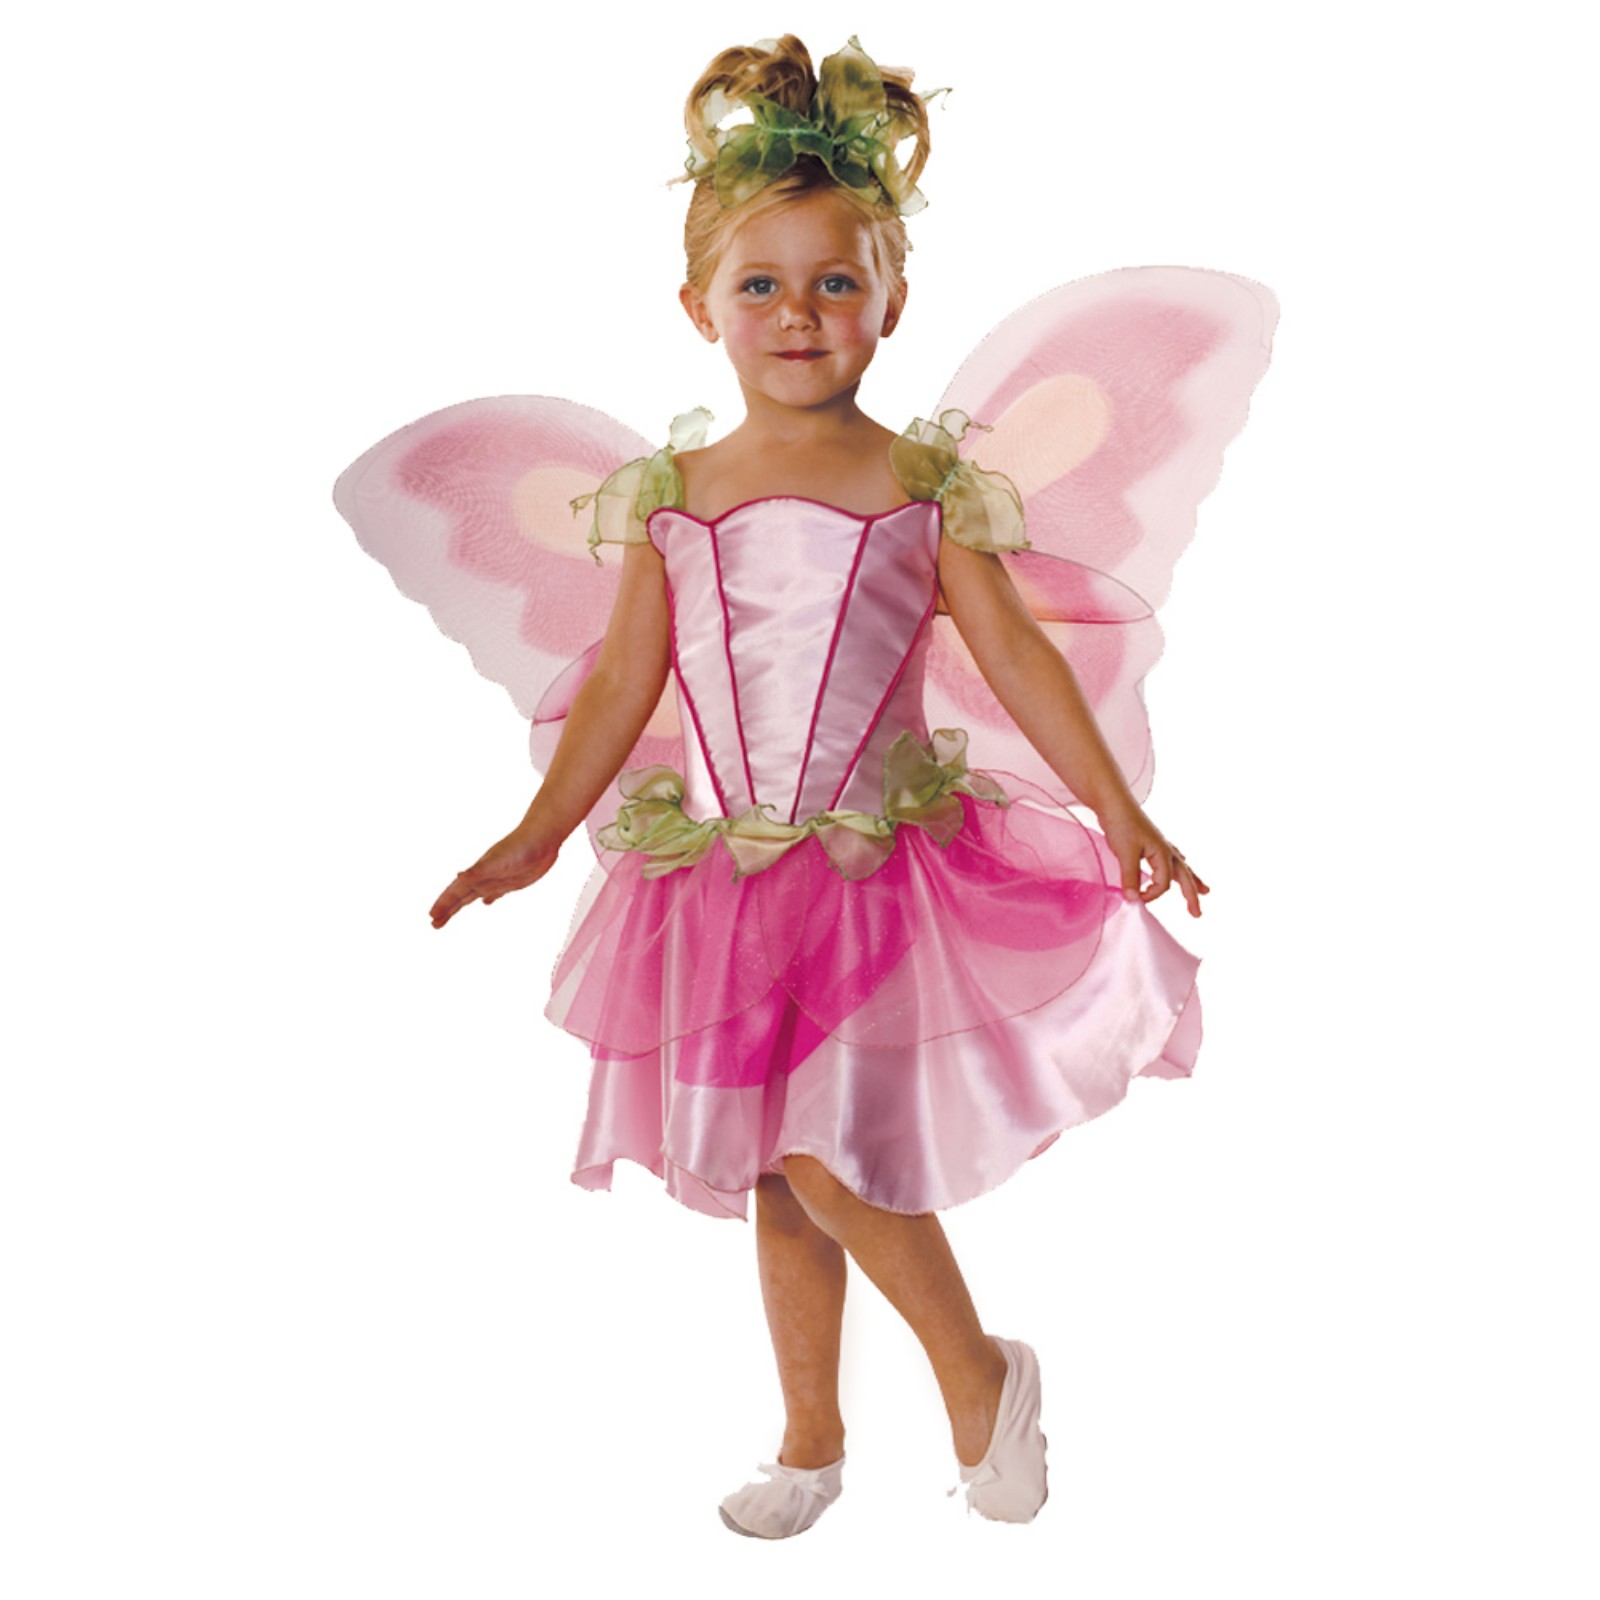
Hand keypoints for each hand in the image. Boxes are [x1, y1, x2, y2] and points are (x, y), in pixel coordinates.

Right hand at [430, 827, 559, 928]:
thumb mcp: (498, 861)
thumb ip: (478, 870)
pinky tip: (486, 902)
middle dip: (447, 909)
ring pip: (474, 895)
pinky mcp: (512, 881)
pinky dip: (489, 898)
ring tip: (450, 915)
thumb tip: (458, 875)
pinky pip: (495, 893)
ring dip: (461, 905)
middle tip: (434, 924)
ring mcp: (497, 879)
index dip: (443, 903)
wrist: (542, 837)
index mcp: (478, 873)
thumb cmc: (520, 847)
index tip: (431, 916)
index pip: (455, 891)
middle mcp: (484, 877)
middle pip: (461, 896)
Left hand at [1097, 803, 1209, 917]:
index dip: (1151, 895)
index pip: (1163, 883)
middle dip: (1191, 895)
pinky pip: (1171, 857)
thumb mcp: (1125, 853)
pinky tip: (1181, 860)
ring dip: (1191, 880)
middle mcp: (1165, 849)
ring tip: (1204, 891)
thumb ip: (1130, 877)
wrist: (1113, 801)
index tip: (1136, 898)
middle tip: (1197, 913)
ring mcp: (1159, 844)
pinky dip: (1177, 864)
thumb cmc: (1121, 823)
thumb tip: (1132, 899)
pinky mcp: (1150, 841)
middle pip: (1184, 876)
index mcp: (1162, 853)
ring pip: (1181, 866)